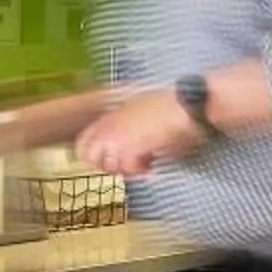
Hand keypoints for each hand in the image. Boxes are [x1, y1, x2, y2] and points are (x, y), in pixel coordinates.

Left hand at [75, 91, 204, 177]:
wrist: (187, 103)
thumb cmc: (172, 105)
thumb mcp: (141, 108)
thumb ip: (125, 123)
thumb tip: (125, 141)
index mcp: (111, 116)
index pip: (83, 142)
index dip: (92, 156)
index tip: (110, 159)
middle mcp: (110, 126)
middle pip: (89, 157)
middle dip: (106, 165)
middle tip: (126, 164)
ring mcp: (120, 136)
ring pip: (109, 165)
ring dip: (126, 168)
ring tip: (143, 161)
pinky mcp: (133, 146)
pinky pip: (129, 167)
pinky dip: (141, 168)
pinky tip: (152, 162)